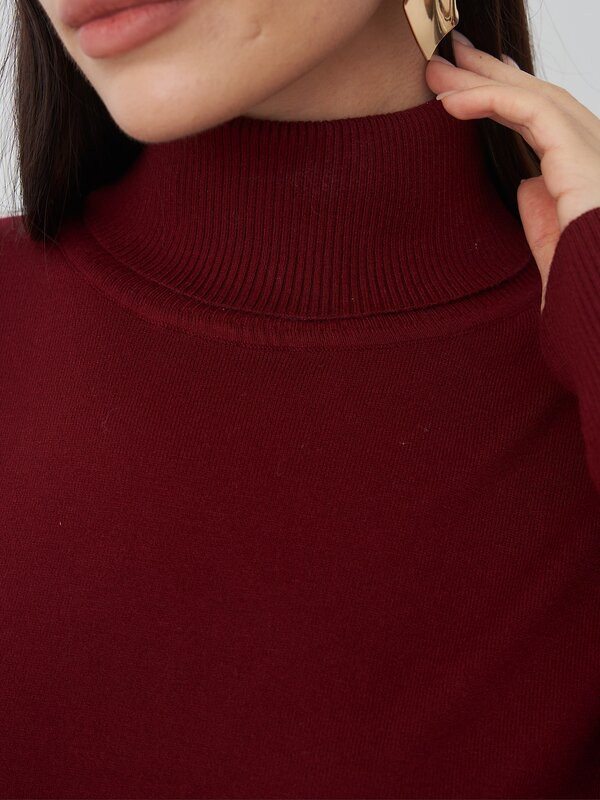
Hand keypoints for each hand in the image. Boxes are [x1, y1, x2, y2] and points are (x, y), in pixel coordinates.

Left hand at [426, 30, 599, 311]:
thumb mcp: (554, 244)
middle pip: (534, 97)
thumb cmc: (585, 281)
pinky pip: (530, 111)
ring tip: (437, 71)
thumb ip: (541, 213)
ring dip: (479, 81)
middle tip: (448, 58)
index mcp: (581, 170)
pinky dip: (489, 99)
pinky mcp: (581, 154)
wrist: (599, 297)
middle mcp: (589, 151)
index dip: (504, 97)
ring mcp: (590, 148)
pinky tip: (453, 101)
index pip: (540, 121)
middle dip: (488, 74)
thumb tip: (525, 181)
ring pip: (530, 96)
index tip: (469, 85)